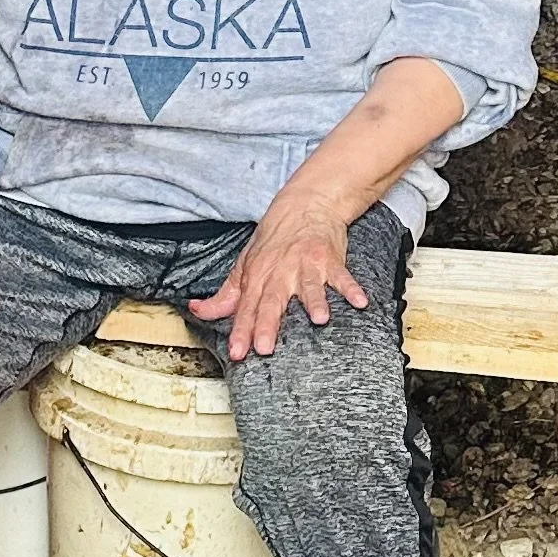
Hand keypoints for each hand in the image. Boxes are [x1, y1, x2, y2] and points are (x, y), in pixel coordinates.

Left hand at [188, 192, 367, 360]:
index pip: (246, 307)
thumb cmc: (274, 238)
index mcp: (258, 275)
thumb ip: (225, 294)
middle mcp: (281, 271)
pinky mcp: (330, 259)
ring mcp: (307, 265)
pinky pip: (342, 276)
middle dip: (268, 323)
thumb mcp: (245, 263)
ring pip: (309, 286)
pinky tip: (360, 302)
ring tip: (320, 319)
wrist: (306, 204)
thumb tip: (198, 310)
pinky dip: (351, 288)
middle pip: (273, 300)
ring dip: (314, 301)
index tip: (237, 352)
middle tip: (266, 347)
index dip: (240, 330)